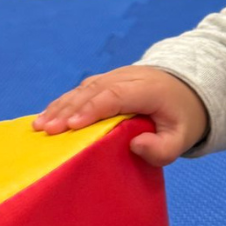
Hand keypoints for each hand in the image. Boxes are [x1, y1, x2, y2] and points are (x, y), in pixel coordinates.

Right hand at [33, 65, 209, 165]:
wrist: (186, 90)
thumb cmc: (181, 118)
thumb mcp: (182, 138)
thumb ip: (164, 148)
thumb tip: (136, 145)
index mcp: (148, 89)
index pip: (117, 96)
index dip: (92, 110)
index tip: (71, 126)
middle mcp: (129, 77)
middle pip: (94, 90)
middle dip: (68, 110)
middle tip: (46, 130)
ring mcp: (116, 77)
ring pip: (84, 88)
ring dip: (61, 106)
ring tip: (39, 126)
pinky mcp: (106, 81)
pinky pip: (83, 90)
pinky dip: (64, 102)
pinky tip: (46, 117)